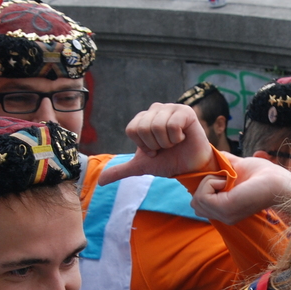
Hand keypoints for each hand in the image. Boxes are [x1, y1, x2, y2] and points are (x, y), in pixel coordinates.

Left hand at [98, 103, 217, 183]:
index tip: (154, 151)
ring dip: (166, 142)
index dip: (142, 146)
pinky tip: (183, 138)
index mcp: (143, 118)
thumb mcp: (141, 166)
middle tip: (165, 147)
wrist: (190, 168)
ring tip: (174, 143)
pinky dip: (176, 137)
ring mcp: (171, 108)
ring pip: (157, 126)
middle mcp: (156, 109)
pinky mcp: (185, 111)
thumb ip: (121, 170)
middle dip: (154, 145)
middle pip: (143, 128)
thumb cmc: (168, 162)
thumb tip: (100, 181)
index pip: (132, 130)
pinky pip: (172, 124)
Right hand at [192, 156, 290, 223]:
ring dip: (208, 182)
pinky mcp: (225, 209)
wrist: (279, 181)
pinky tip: (228, 181)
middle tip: (224, 178)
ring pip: (196, 199)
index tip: (218, 177)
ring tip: (227, 179)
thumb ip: (223, 163)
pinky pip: (202, 195)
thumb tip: (211, 152)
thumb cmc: (264, 174)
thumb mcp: (237, 167)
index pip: (198, 204)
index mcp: (225, 210)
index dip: (202, 187)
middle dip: (203, 186)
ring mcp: (223, 215)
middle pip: (194, 204)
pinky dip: (211, 182)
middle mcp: (223, 216)